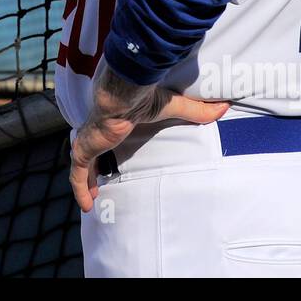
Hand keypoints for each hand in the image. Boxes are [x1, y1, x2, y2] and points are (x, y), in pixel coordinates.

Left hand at [68, 61, 227, 212]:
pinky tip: (87, 205)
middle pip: (92, 151)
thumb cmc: (144, 97)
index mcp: (116, 121)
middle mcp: (99, 131)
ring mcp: (89, 141)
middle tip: (98, 183)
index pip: (109, 134)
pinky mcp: (84, 150)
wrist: (123, 95)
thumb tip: (223, 107)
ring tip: (91, 199)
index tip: (111, 156)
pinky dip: (80, 189)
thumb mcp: (173, 107)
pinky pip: (78, 174)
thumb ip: (196, 111)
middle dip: (92, 166)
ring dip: (85, 181)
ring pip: (82, 165)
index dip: (108, 145)